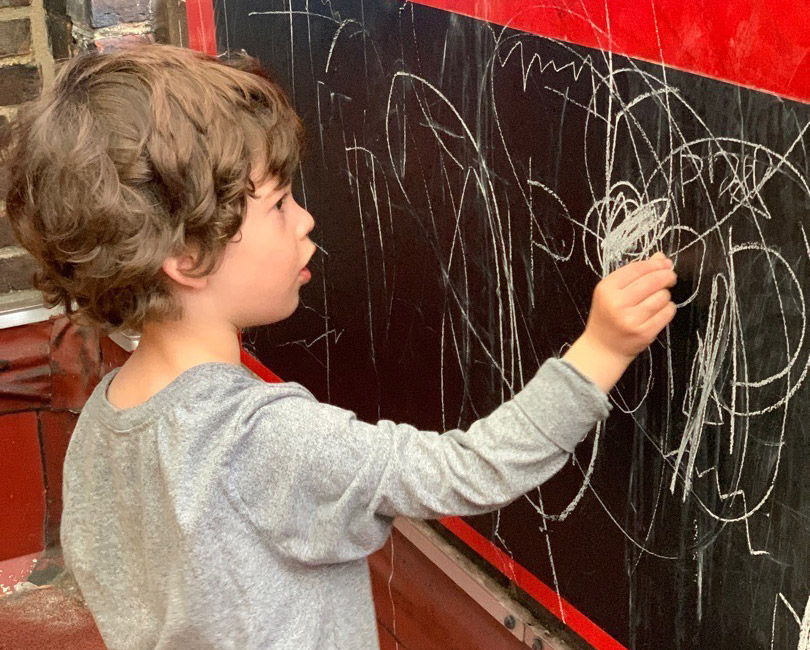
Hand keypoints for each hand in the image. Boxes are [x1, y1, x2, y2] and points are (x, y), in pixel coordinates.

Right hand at [563, 252, 676, 392]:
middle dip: (666, 276)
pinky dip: (668, 309)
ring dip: (665, 296)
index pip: (637, 268)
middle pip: (653, 280)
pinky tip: (660, 311)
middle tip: (670, 278)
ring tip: (658, 300)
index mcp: (606, 289)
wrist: (602, 349)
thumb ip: (636, 274)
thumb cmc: (608, 317)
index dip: (655, 264)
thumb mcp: (613, 292)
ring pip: (662, 296)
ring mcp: (630, 320)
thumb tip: (661, 258)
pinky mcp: (643, 333)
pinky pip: (667, 313)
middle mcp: (616, 303)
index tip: (664, 265)